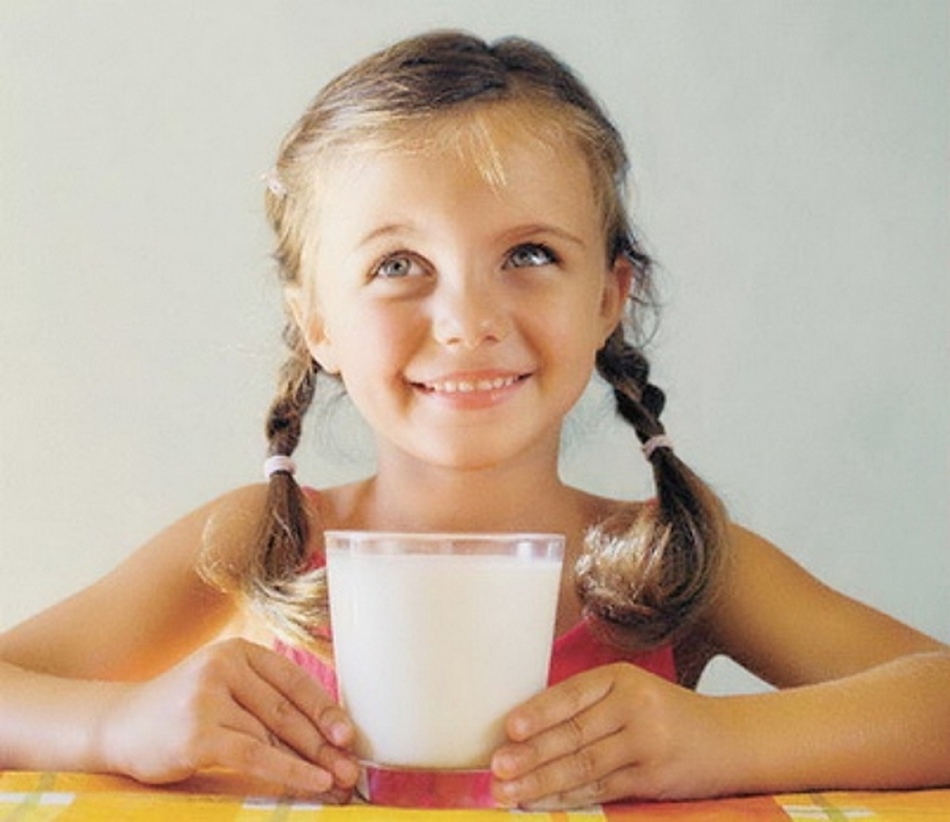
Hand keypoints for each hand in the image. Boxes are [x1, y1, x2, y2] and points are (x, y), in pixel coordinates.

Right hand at [100, 638, 358, 797]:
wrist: (116, 728)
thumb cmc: (181, 714)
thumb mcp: (223, 691)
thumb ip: (263, 702)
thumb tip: (326, 733)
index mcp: (238, 651)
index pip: (294, 681)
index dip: (325, 710)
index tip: (349, 735)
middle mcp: (224, 666)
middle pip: (287, 711)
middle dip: (323, 743)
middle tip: (352, 768)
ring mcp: (208, 697)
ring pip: (273, 735)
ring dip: (310, 763)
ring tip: (337, 782)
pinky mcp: (198, 732)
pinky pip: (255, 755)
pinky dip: (289, 771)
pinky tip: (312, 783)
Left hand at [490, 662, 720, 808]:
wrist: (729, 739)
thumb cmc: (665, 714)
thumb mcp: (631, 693)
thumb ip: (587, 705)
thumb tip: (523, 729)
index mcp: (620, 678)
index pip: (571, 694)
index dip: (539, 713)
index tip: (508, 729)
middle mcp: (634, 706)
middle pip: (574, 733)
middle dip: (531, 754)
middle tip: (497, 768)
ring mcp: (646, 743)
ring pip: (584, 766)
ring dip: (541, 782)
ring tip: (507, 792)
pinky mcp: (653, 777)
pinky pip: (601, 790)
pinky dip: (568, 799)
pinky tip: (542, 803)